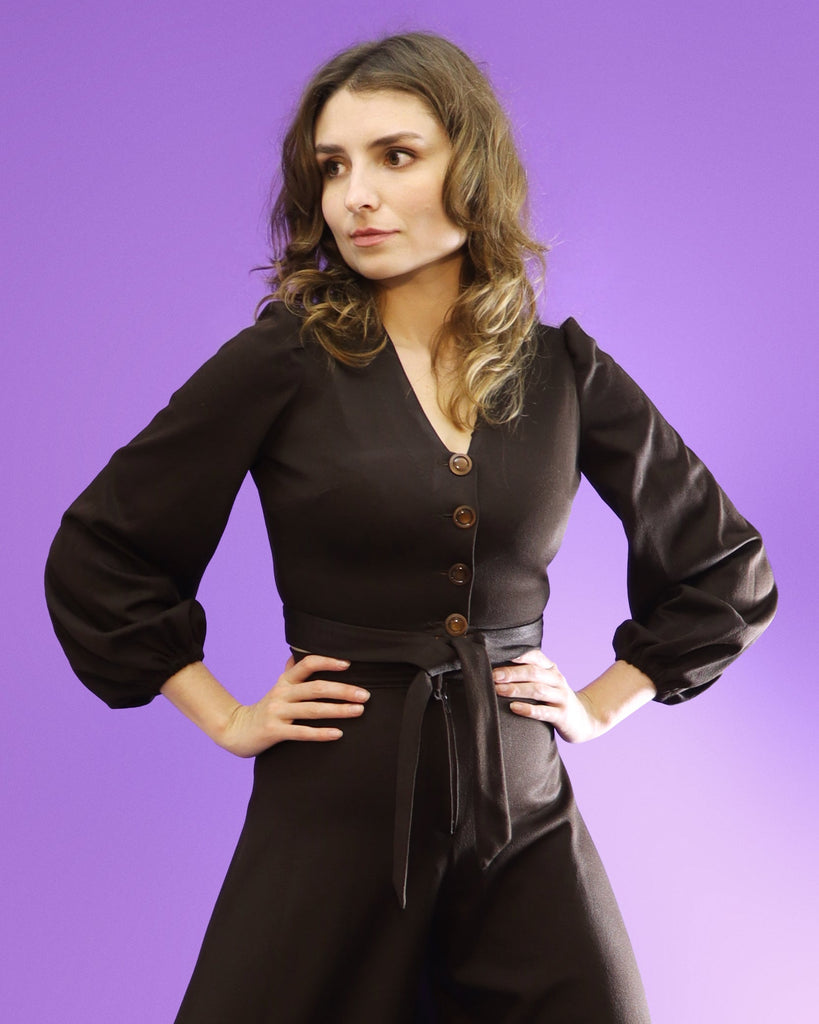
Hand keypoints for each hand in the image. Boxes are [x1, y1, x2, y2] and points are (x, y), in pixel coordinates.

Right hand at [219, 655, 369, 756]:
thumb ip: (290, 672)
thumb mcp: (278, 688)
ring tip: (359, 711)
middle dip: (343, 690)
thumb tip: (298, 654)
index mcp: (285, 681)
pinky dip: (321, 733)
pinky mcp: (274, 731)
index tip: (348, 664)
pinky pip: (301, 732)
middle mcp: (281, 693)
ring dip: (339, 710)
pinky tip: (338, 733)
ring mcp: (277, 712)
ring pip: (313, 709)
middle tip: (365, 695)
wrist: (236, 731)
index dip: (328, 662)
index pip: (307, 664)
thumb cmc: (265, 709)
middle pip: (316, 688)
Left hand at [493, 649, 601, 743]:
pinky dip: (528, 709)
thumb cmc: (555, 699)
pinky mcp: (563, 715)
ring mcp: (561, 697)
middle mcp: (557, 679)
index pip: (534, 656)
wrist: (584, 720)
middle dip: (511, 673)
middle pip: (533, 672)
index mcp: (550, 668)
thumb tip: (496, 668)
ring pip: (537, 690)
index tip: (498, 654)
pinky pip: (544, 712)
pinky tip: (514, 707)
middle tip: (493, 675)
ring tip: (498, 690)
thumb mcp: (546, 682)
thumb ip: (528, 673)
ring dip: (516, 689)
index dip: (517, 654)